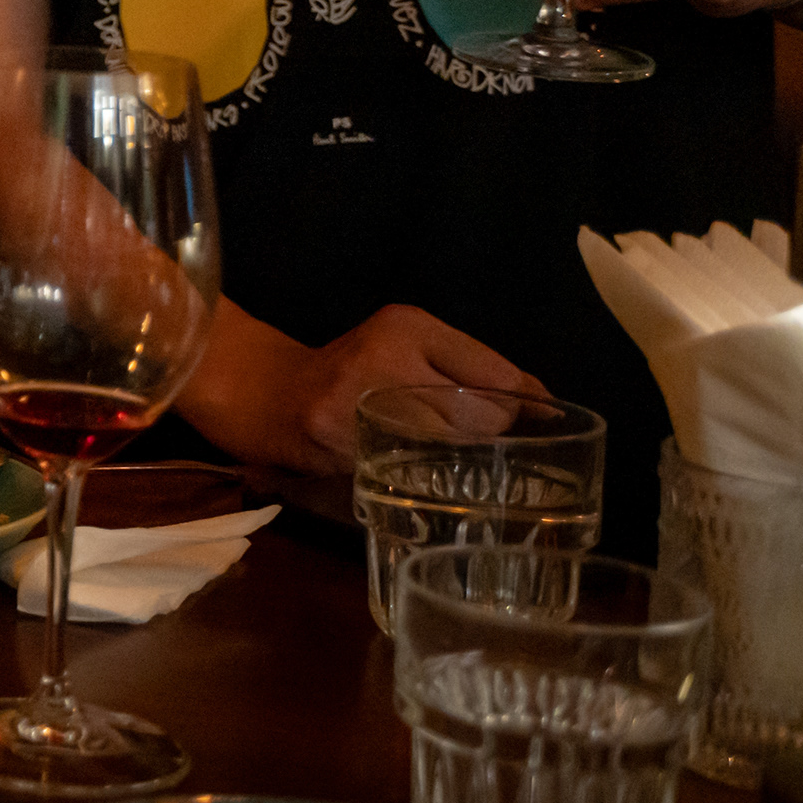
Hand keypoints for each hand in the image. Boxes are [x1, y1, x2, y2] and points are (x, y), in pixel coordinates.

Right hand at [181, 300, 536, 476]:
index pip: (498, 373)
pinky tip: (411, 474)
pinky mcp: (338, 433)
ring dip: (462, 463)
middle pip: (484, 413)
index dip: (527, 407)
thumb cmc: (346, 375)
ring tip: (445, 463)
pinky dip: (422, 479)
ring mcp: (360, 393)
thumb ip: (466, 370)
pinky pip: (409, 467)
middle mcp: (387, 350)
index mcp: (408, 324)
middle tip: (478, 452)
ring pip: (453, 443)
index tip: (541, 428)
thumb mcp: (404, 351)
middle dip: (492, 439)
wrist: (260, 392)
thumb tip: (542, 403)